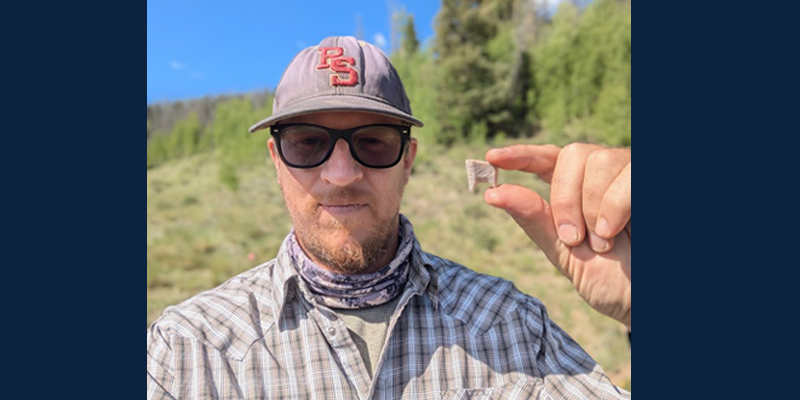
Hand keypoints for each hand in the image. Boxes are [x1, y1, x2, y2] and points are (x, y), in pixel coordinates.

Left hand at [484, 144, 630, 328]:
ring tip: (604, 242)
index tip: (491, 158)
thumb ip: (534, 220)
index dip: (521, 154)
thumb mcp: (565, 253)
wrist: (646, 302)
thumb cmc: (610, 280)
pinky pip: (628, 175)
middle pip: (572, 154)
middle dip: (565, 198)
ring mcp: (630, 174)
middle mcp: (604, 175)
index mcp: (577, 190)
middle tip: (573, 237)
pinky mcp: (652, 180)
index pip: (546, 158)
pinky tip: (616, 232)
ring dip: (594, 207)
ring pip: (600, 159)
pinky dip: (615, 206)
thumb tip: (492, 193)